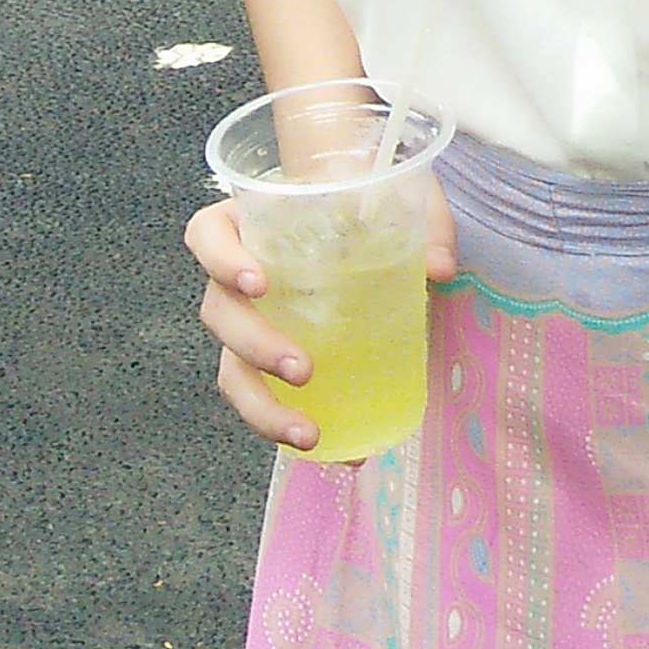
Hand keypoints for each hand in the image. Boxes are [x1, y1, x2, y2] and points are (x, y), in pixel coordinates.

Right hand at [186, 181, 455, 451]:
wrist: (366, 220)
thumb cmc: (368, 201)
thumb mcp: (400, 197)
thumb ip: (425, 223)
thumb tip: (440, 268)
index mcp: (249, 224)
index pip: (208, 235)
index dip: (222, 260)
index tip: (259, 283)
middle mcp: (236, 277)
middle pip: (219, 314)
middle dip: (255, 347)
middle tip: (303, 370)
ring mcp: (250, 323)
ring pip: (232, 369)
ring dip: (263, 407)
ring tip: (309, 433)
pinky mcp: (271, 361)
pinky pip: (267, 397)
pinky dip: (295, 427)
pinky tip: (339, 451)